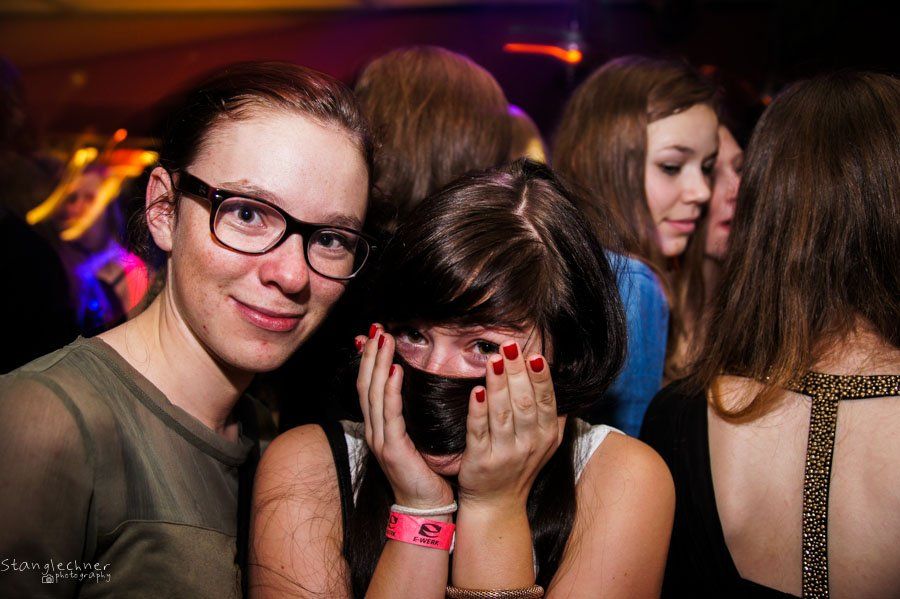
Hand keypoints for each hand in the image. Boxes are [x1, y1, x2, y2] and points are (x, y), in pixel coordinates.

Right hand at [356, 324, 453, 508]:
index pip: (370, 387)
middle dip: (372, 354)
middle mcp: (375, 431)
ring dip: (379, 364)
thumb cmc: (427, 473)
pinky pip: (390, 414)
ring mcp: (381, 440)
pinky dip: (390, 390)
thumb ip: (413, 415)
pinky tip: (395, 371)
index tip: (377, 335)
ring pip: (374, 394)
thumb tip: (420, 389)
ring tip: (385, 339)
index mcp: (381, 428)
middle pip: (366, 385)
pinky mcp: (393, 449)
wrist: (427, 507)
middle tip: (378, 328)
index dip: (371, 360)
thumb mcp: (418, 438)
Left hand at [457, 341, 561, 510]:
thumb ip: (552, 415)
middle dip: (517, 372)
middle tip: (509, 346)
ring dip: (498, 385)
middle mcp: (529, 444)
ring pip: (502, 414)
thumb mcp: (545, 443)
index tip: (535, 354)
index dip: (541, 377)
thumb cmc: (520, 465)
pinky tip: (476, 392)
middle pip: (525, 403)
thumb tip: (557, 379)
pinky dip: (478, 411)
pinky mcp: (480, 461)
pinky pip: (479, 431)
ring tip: (494, 360)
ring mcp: (504, 454)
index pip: (546, 400)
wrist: (497, 504)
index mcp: (546, 436)